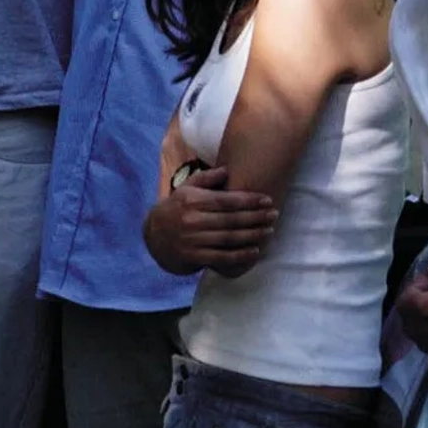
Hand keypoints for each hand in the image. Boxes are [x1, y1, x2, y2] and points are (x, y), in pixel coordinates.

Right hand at [144, 167, 277, 278]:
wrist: (154, 236)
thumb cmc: (176, 208)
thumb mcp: (186, 188)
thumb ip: (206, 178)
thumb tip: (227, 170)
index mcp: (192, 201)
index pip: (226, 200)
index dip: (249, 200)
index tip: (267, 200)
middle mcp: (192, 220)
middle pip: (231, 219)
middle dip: (256, 217)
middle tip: (274, 215)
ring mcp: (192, 240)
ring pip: (229, 238)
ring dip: (252, 235)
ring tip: (269, 231)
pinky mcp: (193, 256)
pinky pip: (221, 257)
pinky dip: (240, 255)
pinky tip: (255, 251)